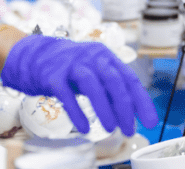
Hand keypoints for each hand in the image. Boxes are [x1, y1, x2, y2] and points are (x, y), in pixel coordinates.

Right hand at [0, 36, 157, 135]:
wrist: (35, 56)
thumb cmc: (70, 68)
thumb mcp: (94, 74)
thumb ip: (110, 90)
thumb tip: (131, 113)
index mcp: (105, 56)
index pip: (129, 78)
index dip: (141, 101)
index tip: (149, 121)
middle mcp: (91, 57)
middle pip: (113, 80)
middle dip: (125, 107)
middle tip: (130, 128)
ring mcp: (71, 64)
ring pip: (92, 85)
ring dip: (105, 108)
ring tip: (112, 128)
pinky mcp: (52, 75)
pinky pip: (66, 95)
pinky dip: (77, 113)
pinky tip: (85, 128)